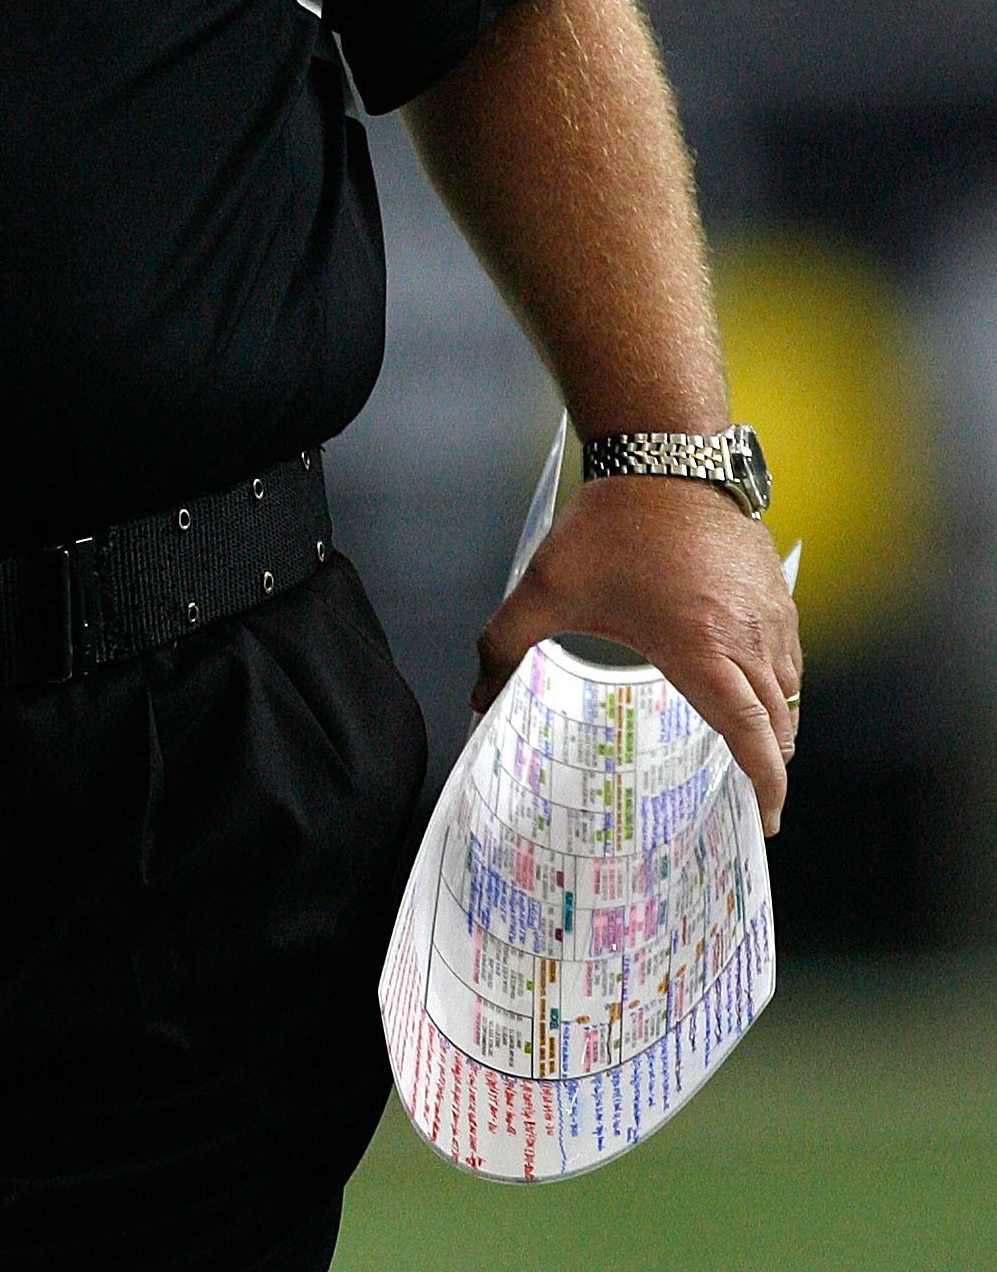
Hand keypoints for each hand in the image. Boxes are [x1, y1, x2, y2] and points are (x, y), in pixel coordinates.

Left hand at [472, 472, 803, 832]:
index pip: (752, 735)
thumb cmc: (612, 523)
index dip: (766, 786)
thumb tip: (480, 696)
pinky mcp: (775, 585)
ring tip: (747, 740)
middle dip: (769, 763)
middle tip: (749, 792)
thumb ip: (505, 646)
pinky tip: (749, 677)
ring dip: (775, 720)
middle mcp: (749, 637)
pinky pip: (791, 648)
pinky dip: (779, 677)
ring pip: (791, 686)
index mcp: (702, 651)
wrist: (663, 453)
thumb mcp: (546, 587)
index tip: (766, 819)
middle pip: (780, 721)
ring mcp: (770, 609)